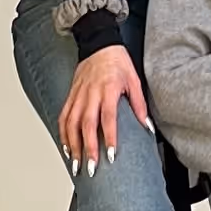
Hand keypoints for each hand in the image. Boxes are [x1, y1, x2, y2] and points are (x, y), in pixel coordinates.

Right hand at [60, 45, 149, 167]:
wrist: (98, 43)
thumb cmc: (117, 61)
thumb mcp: (134, 79)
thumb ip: (139, 104)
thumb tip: (147, 126)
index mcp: (108, 89)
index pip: (108, 117)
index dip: (109, 137)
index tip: (111, 155)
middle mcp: (90, 93)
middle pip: (86, 124)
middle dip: (88, 148)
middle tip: (91, 167)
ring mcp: (78, 95)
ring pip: (71, 123)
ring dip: (73, 146)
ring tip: (76, 164)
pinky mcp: (70, 95)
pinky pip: (63, 116)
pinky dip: (63, 134)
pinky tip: (66, 147)